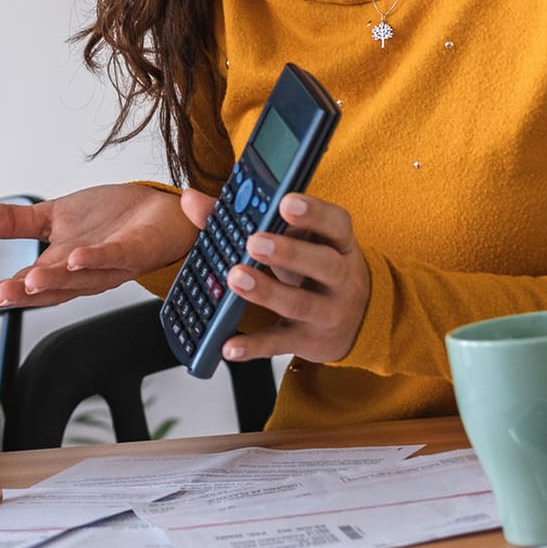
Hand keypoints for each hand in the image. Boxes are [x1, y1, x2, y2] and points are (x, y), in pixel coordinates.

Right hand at [0, 184, 200, 307]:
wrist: (159, 212)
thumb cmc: (108, 220)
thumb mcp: (51, 216)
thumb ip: (10, 222)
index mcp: (60, 267)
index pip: (28, 284)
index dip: (5, 292)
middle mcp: (83, 274)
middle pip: (51, 289)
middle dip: (25, 294)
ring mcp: (109, 265)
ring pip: (79, 279)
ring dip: (55, 281)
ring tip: (30, 279)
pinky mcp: (134, 250)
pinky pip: (113, 257)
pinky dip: (94, 258)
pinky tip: (74, 256)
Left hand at [205, 190, 371, 363]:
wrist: (354, 320)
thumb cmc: (312, 266)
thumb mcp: (292, 238)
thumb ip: (242, 217)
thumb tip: (191, 200)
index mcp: (337, 242)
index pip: (335, 223)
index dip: (313, 212)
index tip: (286, 202)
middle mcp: (341, 277)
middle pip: (322, 263)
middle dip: (288, 252)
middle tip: (254, 242)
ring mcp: (328, 312)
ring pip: (300, 303)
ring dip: (266, 292)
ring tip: (235, 278)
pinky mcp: (309, 341)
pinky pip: (279, 343)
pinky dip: (253, 347)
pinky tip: (228, 346)